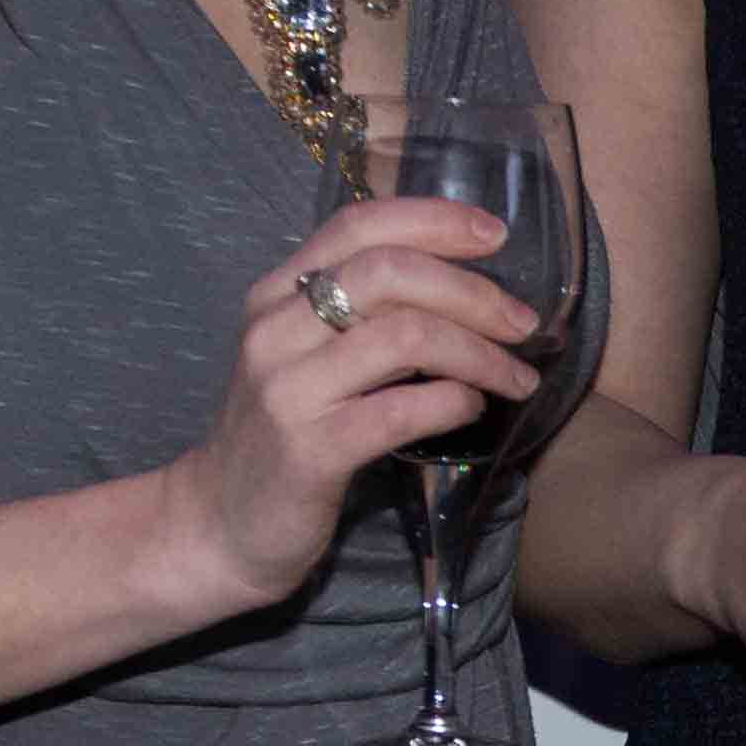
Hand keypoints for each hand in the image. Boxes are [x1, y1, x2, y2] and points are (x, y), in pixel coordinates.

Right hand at [166, 198, 538, 619]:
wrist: (221, 526)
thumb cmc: (283, 437)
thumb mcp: (307, 360)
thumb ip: (360, 317)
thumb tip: (462, 287)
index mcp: (276, 296)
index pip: (358, 225)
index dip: (433, 220)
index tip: (494, 235)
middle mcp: (276, 330)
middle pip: (390, 273)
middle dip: (473, 292)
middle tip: (523, 323)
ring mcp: (289, 389)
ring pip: (405, 336)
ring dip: (479, 353)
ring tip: (517, 376)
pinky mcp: (310, 450)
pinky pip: (402, 410)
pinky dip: (454, 402)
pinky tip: (473, 408)